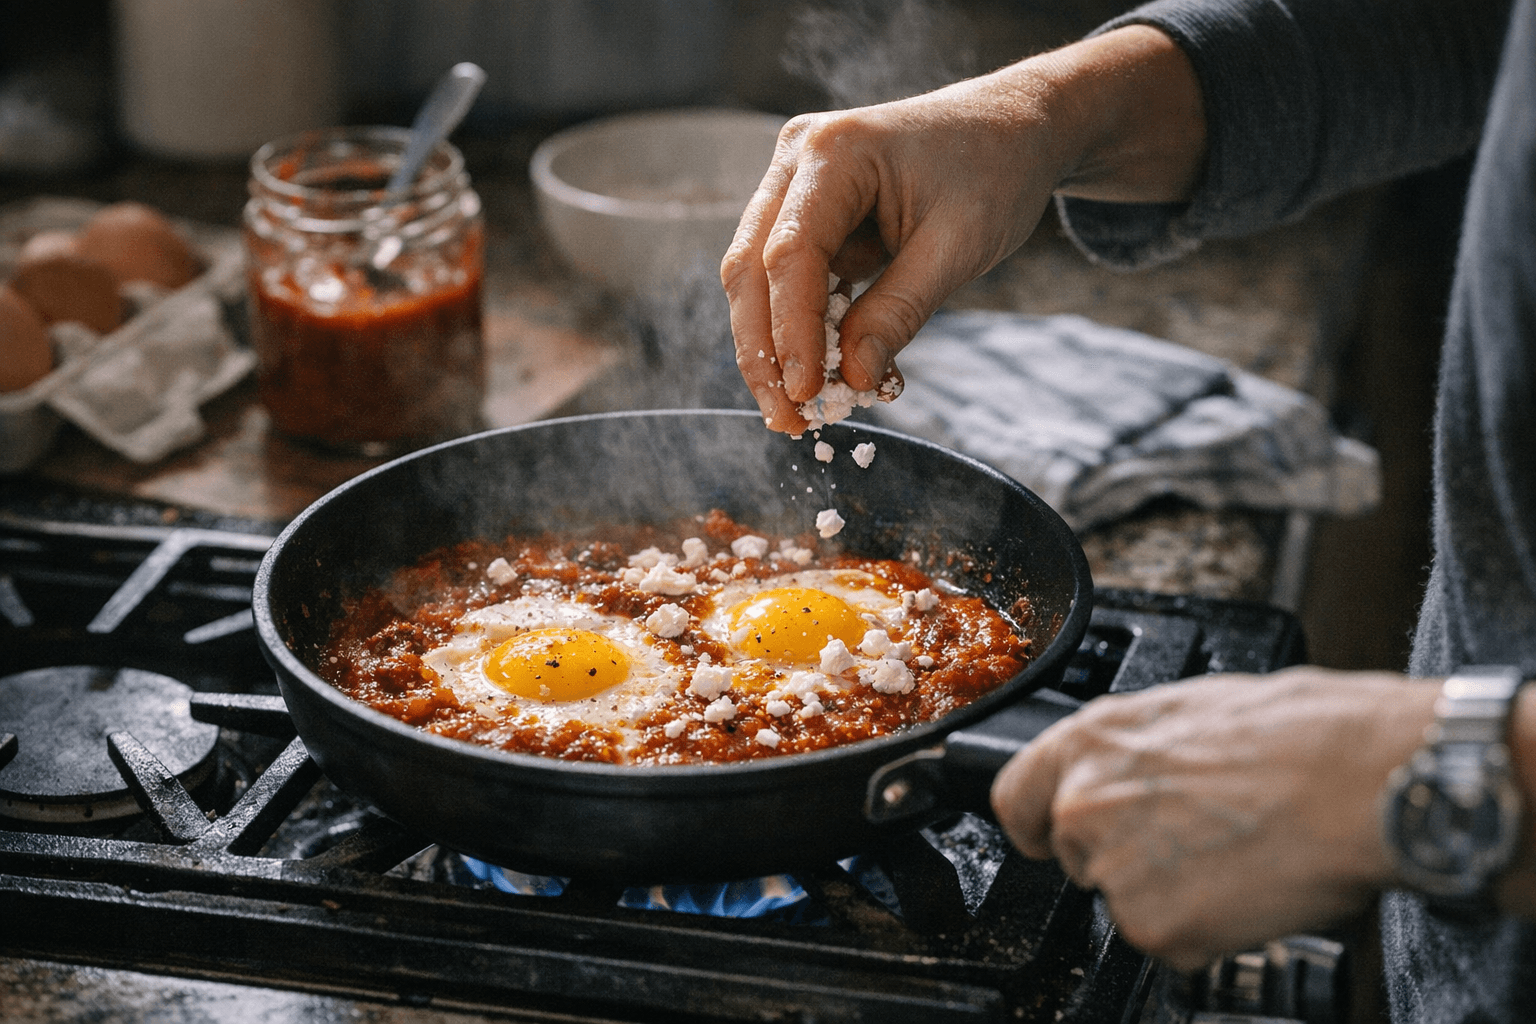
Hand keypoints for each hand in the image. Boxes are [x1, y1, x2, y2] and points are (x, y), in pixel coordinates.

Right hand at [720, 26, 1206, 433]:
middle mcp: (796, 159)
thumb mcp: (959, 247)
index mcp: (834, 151)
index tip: (806, 394)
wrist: (1013, 129)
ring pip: (757, 281)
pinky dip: (802, 332)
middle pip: (752, 270)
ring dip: (775, 350)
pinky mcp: (804, 213)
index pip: (791, 254)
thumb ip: (901, 310)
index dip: (793, 332)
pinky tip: (826, 377)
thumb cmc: (995, 174)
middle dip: (765, 353)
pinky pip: (787, 282)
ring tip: (800, 413)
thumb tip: (855, 381)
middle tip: (789, 420)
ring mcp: (792, 184)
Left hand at [990, 667, 1437, 971]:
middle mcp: (1084, 804)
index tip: (1053, 836)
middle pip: (1078, 857)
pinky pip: (1171, 942)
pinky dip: (1208, 930)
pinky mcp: (1154, 927)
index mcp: (1088, 742)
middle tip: (1197, 840)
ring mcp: (1114, 870)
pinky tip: (1247, 889)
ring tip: (1235, 856)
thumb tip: (1134, 772)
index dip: (1040, 824)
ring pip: (1127, 902)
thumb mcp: (1190, 711)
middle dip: (1128, 858)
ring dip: (1172, 895)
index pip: (1014, 798)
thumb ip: (1135, 752)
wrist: (1360, 780)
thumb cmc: (1299, 735)